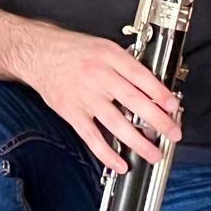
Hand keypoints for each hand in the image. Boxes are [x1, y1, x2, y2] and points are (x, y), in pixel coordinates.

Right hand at [17, 24, 180, 171]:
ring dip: (138, 141)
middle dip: (157, 120)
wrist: (37, 51)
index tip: (173, 107)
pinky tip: (119, 163)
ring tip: (153, 153)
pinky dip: (106, 153)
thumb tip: (151, 88)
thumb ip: (125, 64)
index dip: (160, 93)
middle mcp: (98, 75)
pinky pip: (91, 137)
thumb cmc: (71, 49)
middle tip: (172, 133)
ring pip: (116, 123)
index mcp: (109, 56)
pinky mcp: (71, 112)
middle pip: (134, 101)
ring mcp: (84, 95)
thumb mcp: (103, 47)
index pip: (141, 76)